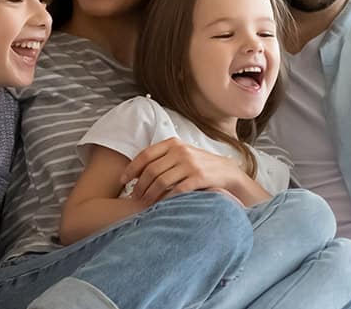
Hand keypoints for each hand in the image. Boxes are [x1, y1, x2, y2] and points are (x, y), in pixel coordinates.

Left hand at [121, 138, 257, 203]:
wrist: (226, 172)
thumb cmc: (199, 165)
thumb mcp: (181, 155)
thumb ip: (163, 159)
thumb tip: (136, 172)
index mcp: (173, 144)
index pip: (145, 155)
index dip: (131, 169)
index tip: (123, 180)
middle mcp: (181, 151)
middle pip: (151, 170)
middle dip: (139, 186)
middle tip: (133, 197)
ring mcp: (190, 164)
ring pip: (161, 181)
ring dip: (149, 195)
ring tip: (144, 203)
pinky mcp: (199, 177)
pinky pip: (176, 190)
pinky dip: (166, 199)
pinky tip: (161, 206)